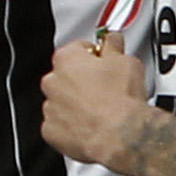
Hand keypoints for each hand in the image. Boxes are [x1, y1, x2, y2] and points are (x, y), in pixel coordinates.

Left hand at [38, 39, 150, 168]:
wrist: (120, 135)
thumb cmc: (121, 100)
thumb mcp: (126, 61)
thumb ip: (113, 46)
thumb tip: (113, 41)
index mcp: (66, 59)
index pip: (76, 49)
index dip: (93, 55)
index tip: (101, 60)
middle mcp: (52, 81)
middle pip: (66, 76)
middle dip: (82, 81)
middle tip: (104, 89)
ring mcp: (50, 107)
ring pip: (61, 102)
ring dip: (76, 104)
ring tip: (100, 111)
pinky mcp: (51, 131)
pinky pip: (59, 126)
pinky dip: (71, 127)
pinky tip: (90, 127)